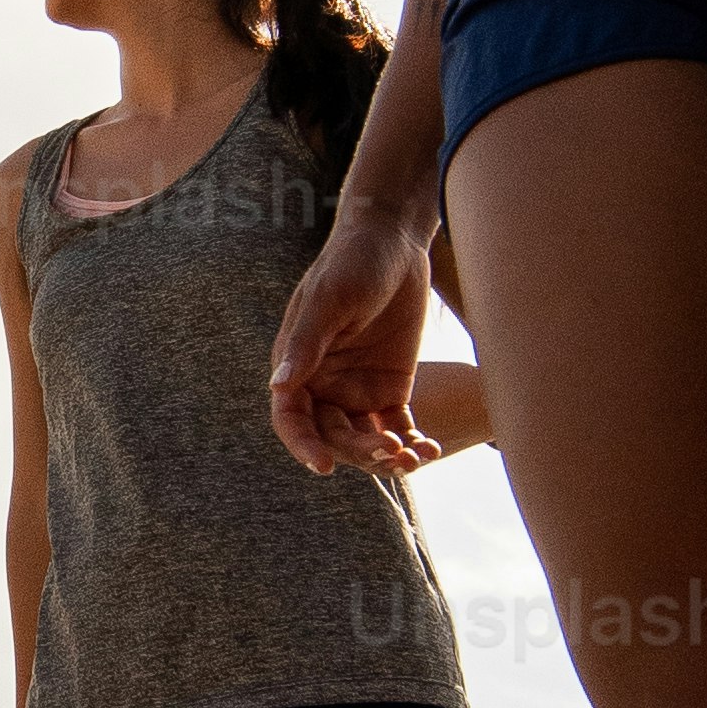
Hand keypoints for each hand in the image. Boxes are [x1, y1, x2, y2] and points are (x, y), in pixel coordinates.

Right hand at [267, 206, 438, 475]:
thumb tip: (277, 386)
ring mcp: (357, 390)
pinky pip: (397, 427)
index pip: (292, 419)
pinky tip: (428, 449)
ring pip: (366, 441)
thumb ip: (306, 344)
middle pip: (333, 437)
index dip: (303, 445)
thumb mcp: (330, 300)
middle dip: (358, 452)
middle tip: (389, 450)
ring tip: (414, 456)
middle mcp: (323, 386)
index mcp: (297, 367)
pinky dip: (410, 443)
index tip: (323, 466)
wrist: (396, 242)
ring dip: (386, 456)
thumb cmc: (353, 262)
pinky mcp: (391, 388)